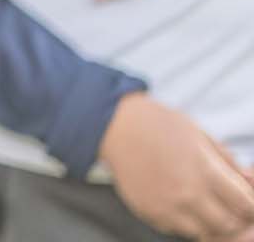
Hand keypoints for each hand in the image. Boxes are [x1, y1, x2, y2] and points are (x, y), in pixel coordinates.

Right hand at [102, 93, 253, 239]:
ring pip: (203, 233)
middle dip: (233, 217)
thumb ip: (227, 162)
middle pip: (228, 225)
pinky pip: (176, 230)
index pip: (245, 205)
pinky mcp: (149, 212)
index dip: (248, 204)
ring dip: (208, 222)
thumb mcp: (200, 134)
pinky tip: (178, 202)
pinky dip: (183, 222)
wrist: (115, 126)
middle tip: (227, 205)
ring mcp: (166, 206)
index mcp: (204, 170)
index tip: (243, 199)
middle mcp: (187, 193)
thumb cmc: (158, 125)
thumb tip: (247, 180)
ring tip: (201, 204)